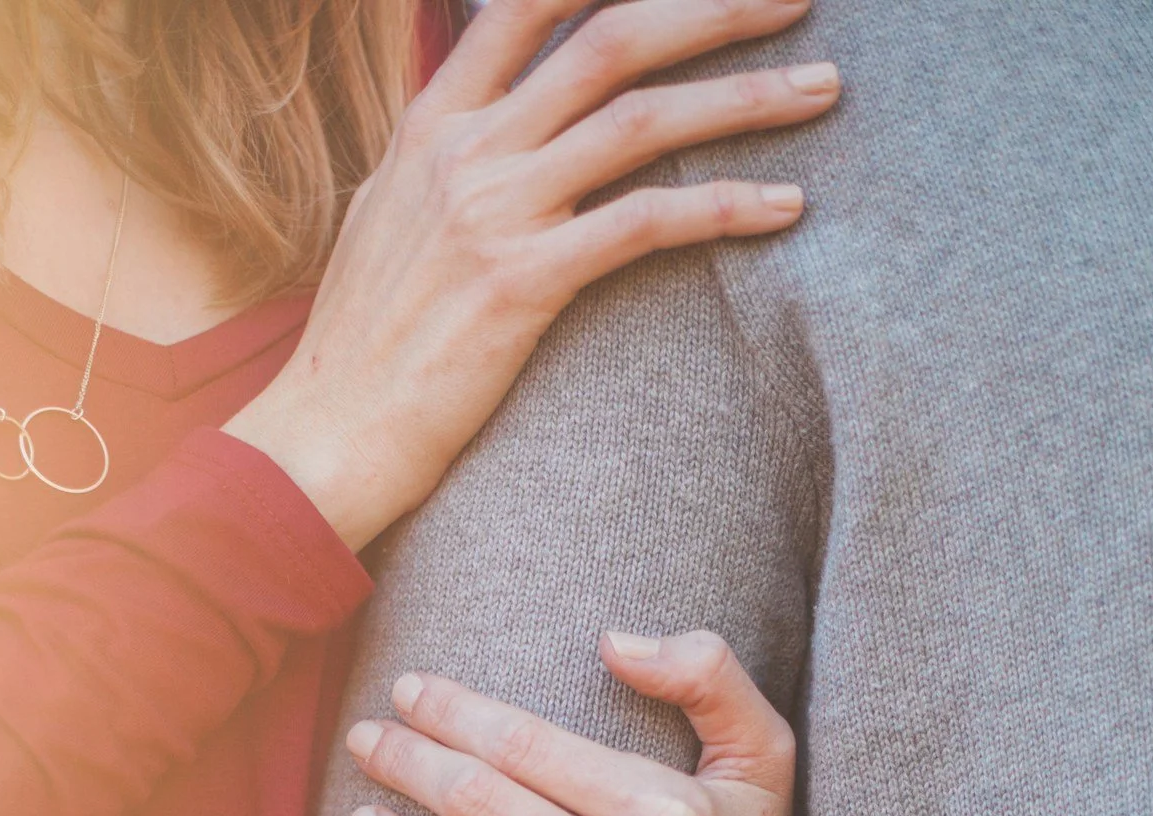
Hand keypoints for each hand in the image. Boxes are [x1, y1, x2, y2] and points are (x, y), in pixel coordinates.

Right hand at [224, 0, 837, 546]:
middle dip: (713, 7)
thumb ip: (437, 158)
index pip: (525, 2)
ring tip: (823, 88)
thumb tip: (470, 120)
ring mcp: (494, 212)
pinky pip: (645, 223)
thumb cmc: (361, 344)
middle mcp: (466, 150)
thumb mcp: (382, 218)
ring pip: (641, 118)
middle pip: (608, 37)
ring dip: (746, 96)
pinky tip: (785, 207)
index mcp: (432, 124)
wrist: (328, 435)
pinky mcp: (523, 283)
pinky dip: (724, 207)